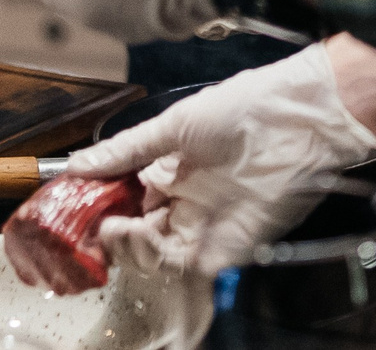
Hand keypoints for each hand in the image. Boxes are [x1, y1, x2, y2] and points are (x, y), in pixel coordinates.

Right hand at [51, 44, 375, 280]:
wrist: (300, 118)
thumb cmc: (244, 108)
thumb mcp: (174, 124)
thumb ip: (127, 150)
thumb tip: (76, 163)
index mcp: (173, 171)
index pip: (127, 201)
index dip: (101, 210)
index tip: (75, 213)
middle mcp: (187, 203)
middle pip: (139, 232)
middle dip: (112, 235)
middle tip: (94, 229)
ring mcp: (208, 226)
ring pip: (158, 253)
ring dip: (133, 248)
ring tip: (118, 231)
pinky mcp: (229, 247)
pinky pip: (188, 267)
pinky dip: (163, 262)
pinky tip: (146, 243)